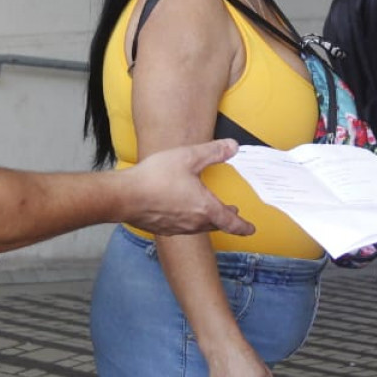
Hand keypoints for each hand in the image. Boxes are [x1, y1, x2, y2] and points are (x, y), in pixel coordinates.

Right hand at [124, 140, 255, 237]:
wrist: (124, 197)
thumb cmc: (156, 177)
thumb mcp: (188, 157)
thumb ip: (213, 152)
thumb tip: (234, 147)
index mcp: (204, 208)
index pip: (231, 222)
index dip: (243, 226)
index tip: (251, 229)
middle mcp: (193, 222)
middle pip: (215, 224)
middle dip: (226, 219)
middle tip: (232, 214)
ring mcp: (177, 227)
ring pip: (198, 226)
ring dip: (207, 219)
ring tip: (207, 211)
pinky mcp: (162, 228)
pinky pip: (182, 227)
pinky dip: (188, 220)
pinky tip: (181, 211)